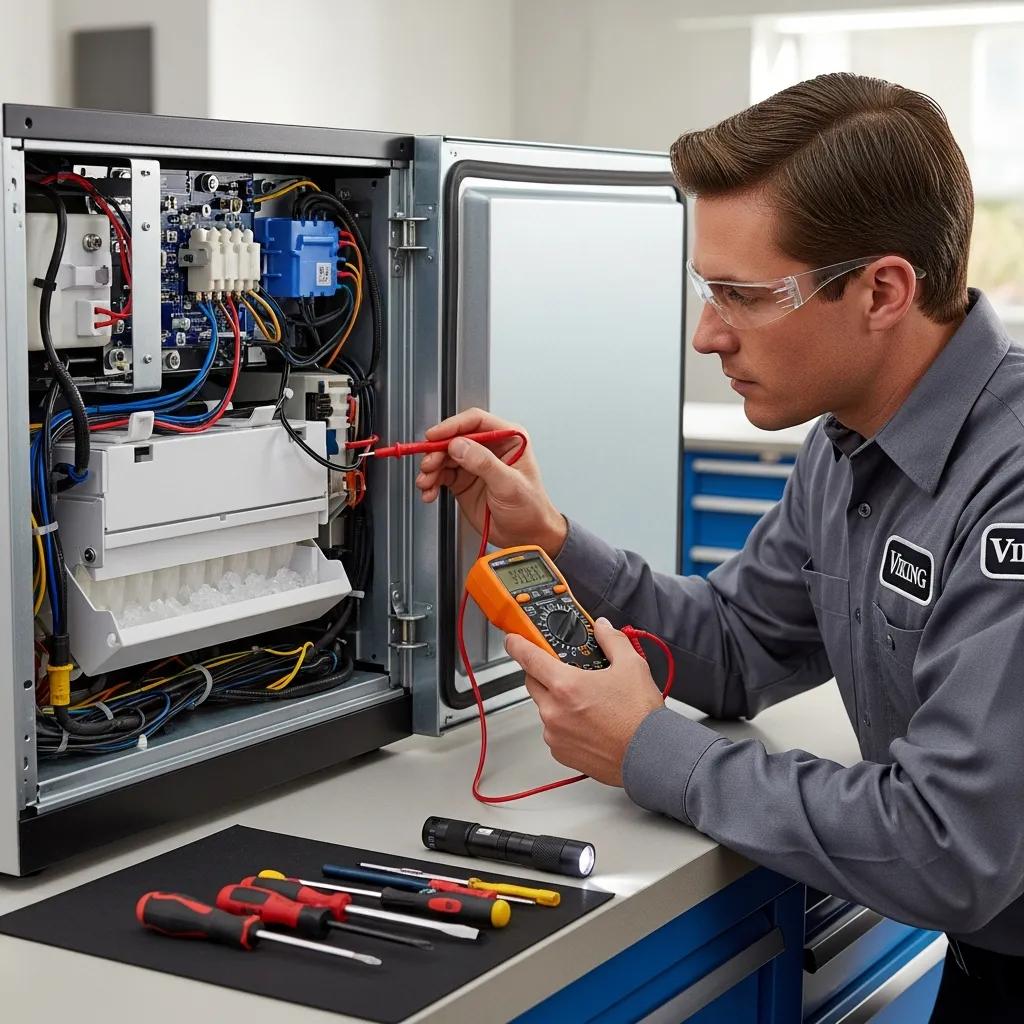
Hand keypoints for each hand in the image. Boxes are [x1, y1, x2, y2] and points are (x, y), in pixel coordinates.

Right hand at [415, 407, 566, 556]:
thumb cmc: (530, 508)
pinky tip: (430, 492)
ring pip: (444, 456)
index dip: (452, 426)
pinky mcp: (463, 480)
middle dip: (437, 451)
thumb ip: (484, 463)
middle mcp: (489, 448)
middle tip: (429, 465)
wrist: (526, 536)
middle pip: (454, 438)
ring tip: (427, 482)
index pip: (476, 422)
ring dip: (431, 469)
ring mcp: (474, 464)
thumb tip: (460, 446)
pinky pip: (441, 475)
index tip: (435, 436)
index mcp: (508, 439)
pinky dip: (431, 483)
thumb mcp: (509, 485)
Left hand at [504, 618, 665, 785]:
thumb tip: (603, 628)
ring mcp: (555, 734)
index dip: (517, 644)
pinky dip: (564, 724)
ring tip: (587, 702)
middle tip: (567, 671)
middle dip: (543, 673)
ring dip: (556, 701)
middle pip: (533, 682)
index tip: (513, 639)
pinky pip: (553, 731)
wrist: (650, 756)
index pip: (528, 657)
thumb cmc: (640, 718)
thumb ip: (612, 641)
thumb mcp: (632, 666)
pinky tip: (588, 722)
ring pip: (544, 708)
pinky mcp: (561, 752)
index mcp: (566, 685)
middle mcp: (554, 711)